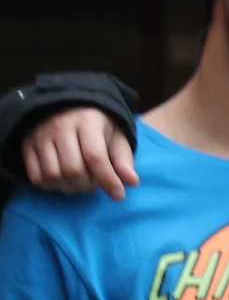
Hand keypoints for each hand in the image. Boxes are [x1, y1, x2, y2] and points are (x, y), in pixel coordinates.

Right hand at [21, 109, 137, 199]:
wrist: (66, 104)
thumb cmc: (97, 124)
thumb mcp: (116, 136)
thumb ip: (123, 159)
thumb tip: (131, 182)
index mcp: (87, 122)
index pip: (95, 156)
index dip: (108, 180)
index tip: (119, 195)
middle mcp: (59, 126)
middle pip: (72, 169)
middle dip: (88, 185)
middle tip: (95, 184)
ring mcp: (39, 135)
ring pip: (53, 175)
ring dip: (70, 188)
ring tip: (80, 183)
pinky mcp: (26, 144)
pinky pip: (36, 176)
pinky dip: (51, 186)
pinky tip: (63, 182)